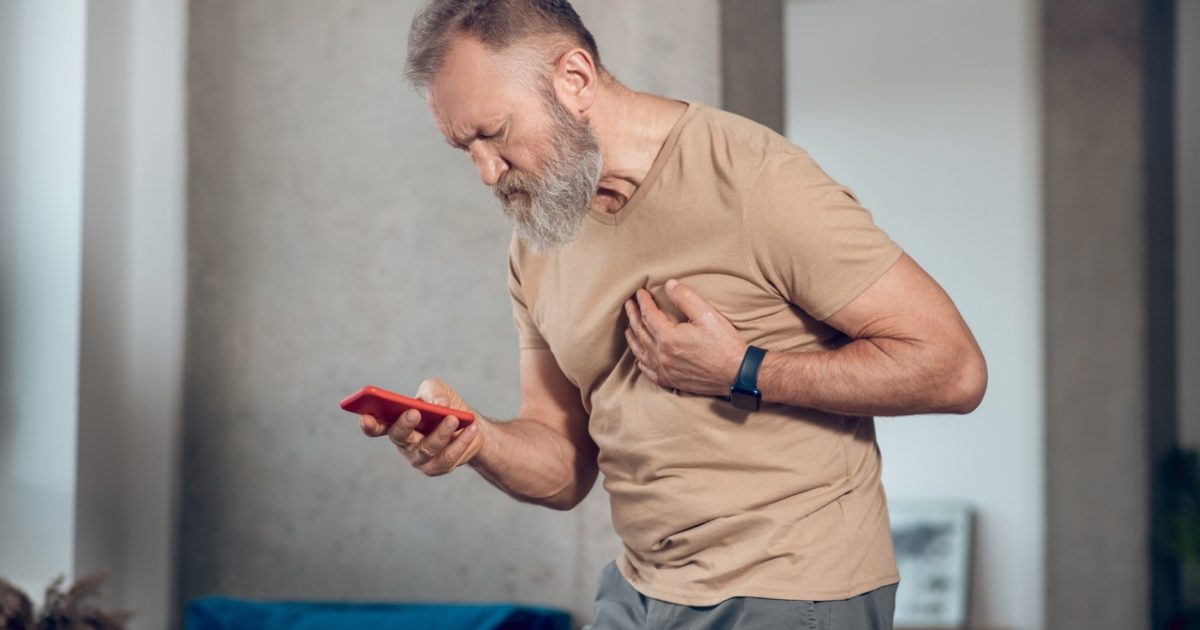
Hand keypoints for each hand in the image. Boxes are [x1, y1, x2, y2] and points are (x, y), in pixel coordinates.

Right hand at [359, 378, 486, 475]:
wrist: (471, 426)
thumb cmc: (446, 405)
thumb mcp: (438, 390)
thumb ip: (434, 391)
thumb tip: (439, 405)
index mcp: (397, 423)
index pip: (377, 426)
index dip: (369, 424)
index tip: (366, 416)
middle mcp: (404, 443)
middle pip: (399, 437)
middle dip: (405, 424)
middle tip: (415, 412)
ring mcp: (420, 458)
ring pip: (427, 448)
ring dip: (440, 433)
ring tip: (453, 418)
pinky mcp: (438, 467)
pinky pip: (448, 457)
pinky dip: (461, 441)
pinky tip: (470, 428)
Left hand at [624, 279, 746, 396]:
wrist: (737, 374)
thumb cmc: (724, 344)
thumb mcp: (707, 315)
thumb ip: (686, 298)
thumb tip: (669, 285)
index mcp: (669, 338)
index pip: (649, 315)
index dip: (643, 302)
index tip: (640, 292)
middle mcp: (662, 356)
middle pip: (641, 332)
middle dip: (633, 316)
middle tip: (628, 304)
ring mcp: (665, 370)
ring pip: (641, 352)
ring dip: (633, 337)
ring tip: (629, 328)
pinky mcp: (671, 381)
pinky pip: (649, 371)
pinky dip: (642, 362)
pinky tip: (640, 358)